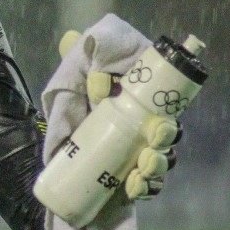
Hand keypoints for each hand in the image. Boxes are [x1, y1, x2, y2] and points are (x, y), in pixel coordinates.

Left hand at [57, 29, 178, 200]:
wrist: (59, 147)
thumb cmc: (77, 109)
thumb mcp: (77, 85)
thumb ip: (78, 63)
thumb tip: (71, 39)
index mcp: (143, 108)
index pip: (167, 110)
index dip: (170, 117)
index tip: (159, 122)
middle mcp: (148, 134)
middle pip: (169, 138)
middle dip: (165, 141)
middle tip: (151, 143)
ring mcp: (141, 159)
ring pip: (161, 164)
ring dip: (157, 168)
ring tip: (141, 171)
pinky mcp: (131, 181)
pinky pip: (148, 188)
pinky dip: (145, 190)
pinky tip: (135, 190)